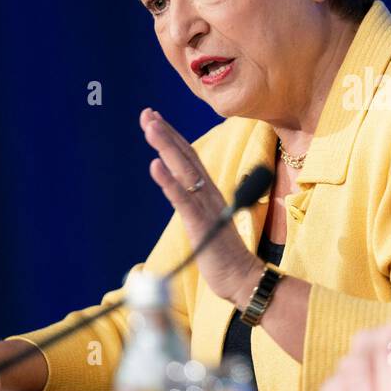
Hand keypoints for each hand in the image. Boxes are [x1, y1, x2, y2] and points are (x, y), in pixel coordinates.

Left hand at [141, 107, 261, 303]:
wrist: (243, 278)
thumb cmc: (224, 254)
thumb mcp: (209, 223)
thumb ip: (200, 205)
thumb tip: (190, 194)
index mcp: (209, 193)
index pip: (189, 158)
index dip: (172, 137)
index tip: (155, 119)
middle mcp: (209, 194)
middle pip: (186, 157)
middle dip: (165, 133)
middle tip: (147, 113)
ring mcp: (206, 207)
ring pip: (184, 171)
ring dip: (166, 147)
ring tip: (150, 127)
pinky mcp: (202, 224)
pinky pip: (183, 199)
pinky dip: (169, 181)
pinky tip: (155, 166)